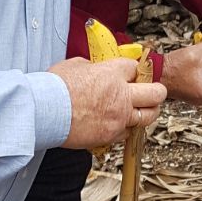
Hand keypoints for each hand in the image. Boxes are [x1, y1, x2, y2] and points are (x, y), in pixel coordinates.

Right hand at [49, 57, 166, 148]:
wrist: (45, 112)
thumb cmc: (55, 88)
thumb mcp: (74, 66)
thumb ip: (92, 67)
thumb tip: (95, 69)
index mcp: (112, 73)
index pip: (136, 68)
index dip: (133, 71)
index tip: (130, 75)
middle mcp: (122, 95)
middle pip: (157, 92)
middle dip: (156, 91)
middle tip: (152, 92)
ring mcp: (119, 117)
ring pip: (149, 116)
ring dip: (147, 112)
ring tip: (142, 110)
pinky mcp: (111, 135)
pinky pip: (128, 132)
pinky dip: (126, 128)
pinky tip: (119, 124)